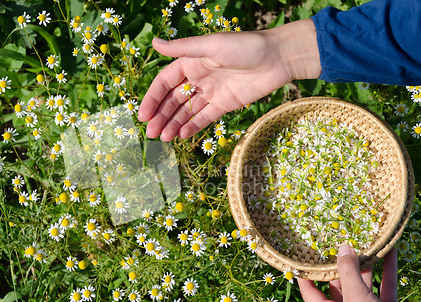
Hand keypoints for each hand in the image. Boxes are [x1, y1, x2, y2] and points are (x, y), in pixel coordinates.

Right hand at [138, 19, 320, 140]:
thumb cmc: (245, 45)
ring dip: (174, 124)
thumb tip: (154, 44)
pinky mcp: (225, 104)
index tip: (143, 115)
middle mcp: (198, 77)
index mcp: (191, 62)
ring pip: (187, 112)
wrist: (278, 58)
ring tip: (163, 139)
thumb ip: (182, 49)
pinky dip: (194, 127)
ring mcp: (211, 92)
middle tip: (150, 133)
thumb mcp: (211, 45)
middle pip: (173, 100)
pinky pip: (205, 118)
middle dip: (161, 116)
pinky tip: (182, 137)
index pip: (165, 83)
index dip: (152, 99)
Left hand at [298, 245, 413, 301]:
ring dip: (366, 264)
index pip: (310, 292)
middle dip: (341, 264)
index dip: (305, 276)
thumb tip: (343, 248)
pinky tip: (390, 252)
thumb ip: (349, 273)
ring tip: (366, 242)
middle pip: (339, 283)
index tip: (302, 257)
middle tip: (340, 241)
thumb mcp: (356, 299)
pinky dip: (388, 270)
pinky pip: (385, 287)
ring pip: (363, 283)